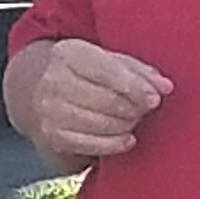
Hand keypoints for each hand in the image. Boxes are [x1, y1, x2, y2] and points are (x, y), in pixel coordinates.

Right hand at [22, 38, 169, 160]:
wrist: (34, 90)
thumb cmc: (82, 73)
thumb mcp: (105, 60)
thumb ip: (138, 71)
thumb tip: (165, 87)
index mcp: (68, 54)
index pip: (109, 72)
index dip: (136, 88)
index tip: (155, 98)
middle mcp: (53, 81)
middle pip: (108, 100)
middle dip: (134, 108)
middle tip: (143, 110)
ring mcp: (49, 110)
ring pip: (103, 123)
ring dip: (127, 125)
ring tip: (133, 120)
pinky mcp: (52, 135)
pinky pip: (92, 144)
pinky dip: (115, 143)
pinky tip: (127, 138)